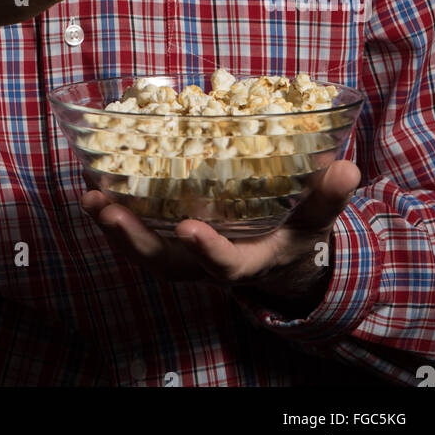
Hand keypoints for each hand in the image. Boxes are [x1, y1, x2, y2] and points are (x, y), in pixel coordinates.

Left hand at [81, 159, 360, 306]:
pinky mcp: (166, 237)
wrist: (277, 248)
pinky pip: (135, 230)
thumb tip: (346, 169)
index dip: (208, 251)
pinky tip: (92, 185)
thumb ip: (328, 196)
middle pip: (166, 262)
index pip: (225, 265)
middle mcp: (207, 263)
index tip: (189, 229)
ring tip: (88, 197)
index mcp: (247, 259)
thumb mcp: (318, 216)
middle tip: (108, 211)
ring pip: (141, 249)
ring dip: (113, 227)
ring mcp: (182, 254)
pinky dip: (112, 212)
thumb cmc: (297, 227)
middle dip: (134, 240)